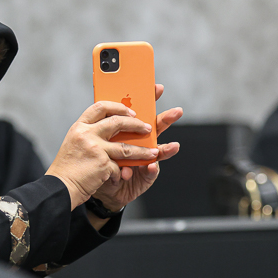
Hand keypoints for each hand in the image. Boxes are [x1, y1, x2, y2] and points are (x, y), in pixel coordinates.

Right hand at [46, 93, 160, 208]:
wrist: (60, 188)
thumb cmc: (68, 168)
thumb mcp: (74, 143)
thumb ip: (90, 134)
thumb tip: (113, 126)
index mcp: (79, 127)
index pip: (100, 107)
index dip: (118, 107)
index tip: (130, 112)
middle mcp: (86, 135)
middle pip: (117, 122)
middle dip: (136, 125)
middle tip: (147, 127)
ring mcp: (95, 149)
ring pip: (126, 148)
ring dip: (143, 151)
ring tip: (154, 153)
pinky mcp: (102, 164)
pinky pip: (119, 167)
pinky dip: (120, 173)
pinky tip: (120, 177)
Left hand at [92, 86, 181, 212]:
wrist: (101, 190)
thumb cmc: (101, 164)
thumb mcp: (100, 142)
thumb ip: (106, 128)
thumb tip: (109, 110)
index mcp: (129, 133)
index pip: (141, 114)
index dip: (149, 101)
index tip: (156, 88)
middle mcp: (140, 145)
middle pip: (154, 130)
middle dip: (167, 120)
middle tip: (177, 112)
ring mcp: (144, 160)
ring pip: (158, 152)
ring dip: (167, 148)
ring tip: (173, 146)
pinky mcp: (144, 177)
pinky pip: (149, 173)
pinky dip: (151, 170)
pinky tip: (151, 165)